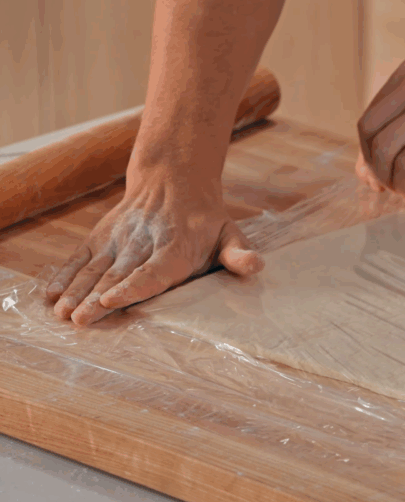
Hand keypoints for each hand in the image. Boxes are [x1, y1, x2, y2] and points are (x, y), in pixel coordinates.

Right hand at [44, 176, 263, 326]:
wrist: (173, 182)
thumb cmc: (206, 222)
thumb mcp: (230, 234)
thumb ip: (238, 254)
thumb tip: (256, 266)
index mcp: (176, 249)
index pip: (154, 271)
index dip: (133, 286)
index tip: (112, 300)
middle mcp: (143, 244)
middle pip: (118, 274)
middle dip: (96, 298)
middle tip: (80, 319)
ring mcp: (119, 240)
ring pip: (95, 268)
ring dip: (76, 291)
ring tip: (62, 314)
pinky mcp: (101, 237)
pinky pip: (80, 257)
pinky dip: (64, 275)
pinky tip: (51, 295)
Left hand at [357, 59, 404, 199]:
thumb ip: (403, 130)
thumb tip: (366, 170)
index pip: (370, 117)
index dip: (367, 150)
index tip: (377, 175)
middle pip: (368, 132)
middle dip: (372, 165)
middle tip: (385, 187)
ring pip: (383, 150)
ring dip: (387, 178)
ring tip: (402, 191)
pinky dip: (404, 185)